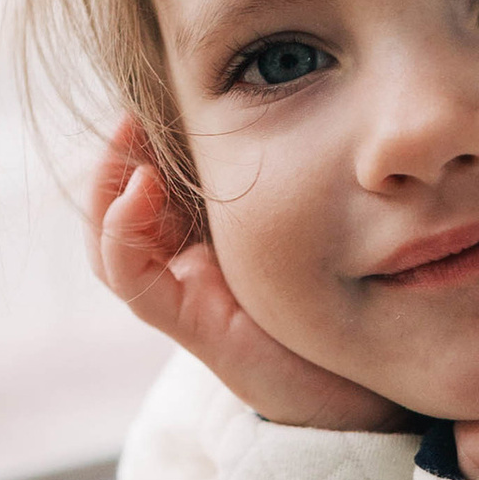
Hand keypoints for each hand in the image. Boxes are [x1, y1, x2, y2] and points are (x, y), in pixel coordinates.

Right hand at [86, 120, 408, 434]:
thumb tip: (289, 87)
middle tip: (133, 110)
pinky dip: (121, 231)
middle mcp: (193, 265)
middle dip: (120, 153)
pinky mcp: (190, 321)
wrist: (369, 393)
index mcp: (218, 238)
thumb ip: (300, 169)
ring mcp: (186, 293)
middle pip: (124, 204)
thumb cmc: (351, 304)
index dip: (147, 138)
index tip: (163, 93)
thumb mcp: (323, 220)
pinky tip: (140, 189)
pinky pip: (131, 278)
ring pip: (115, 238)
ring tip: (127, 133)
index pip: (157, 178)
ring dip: (109, 185)